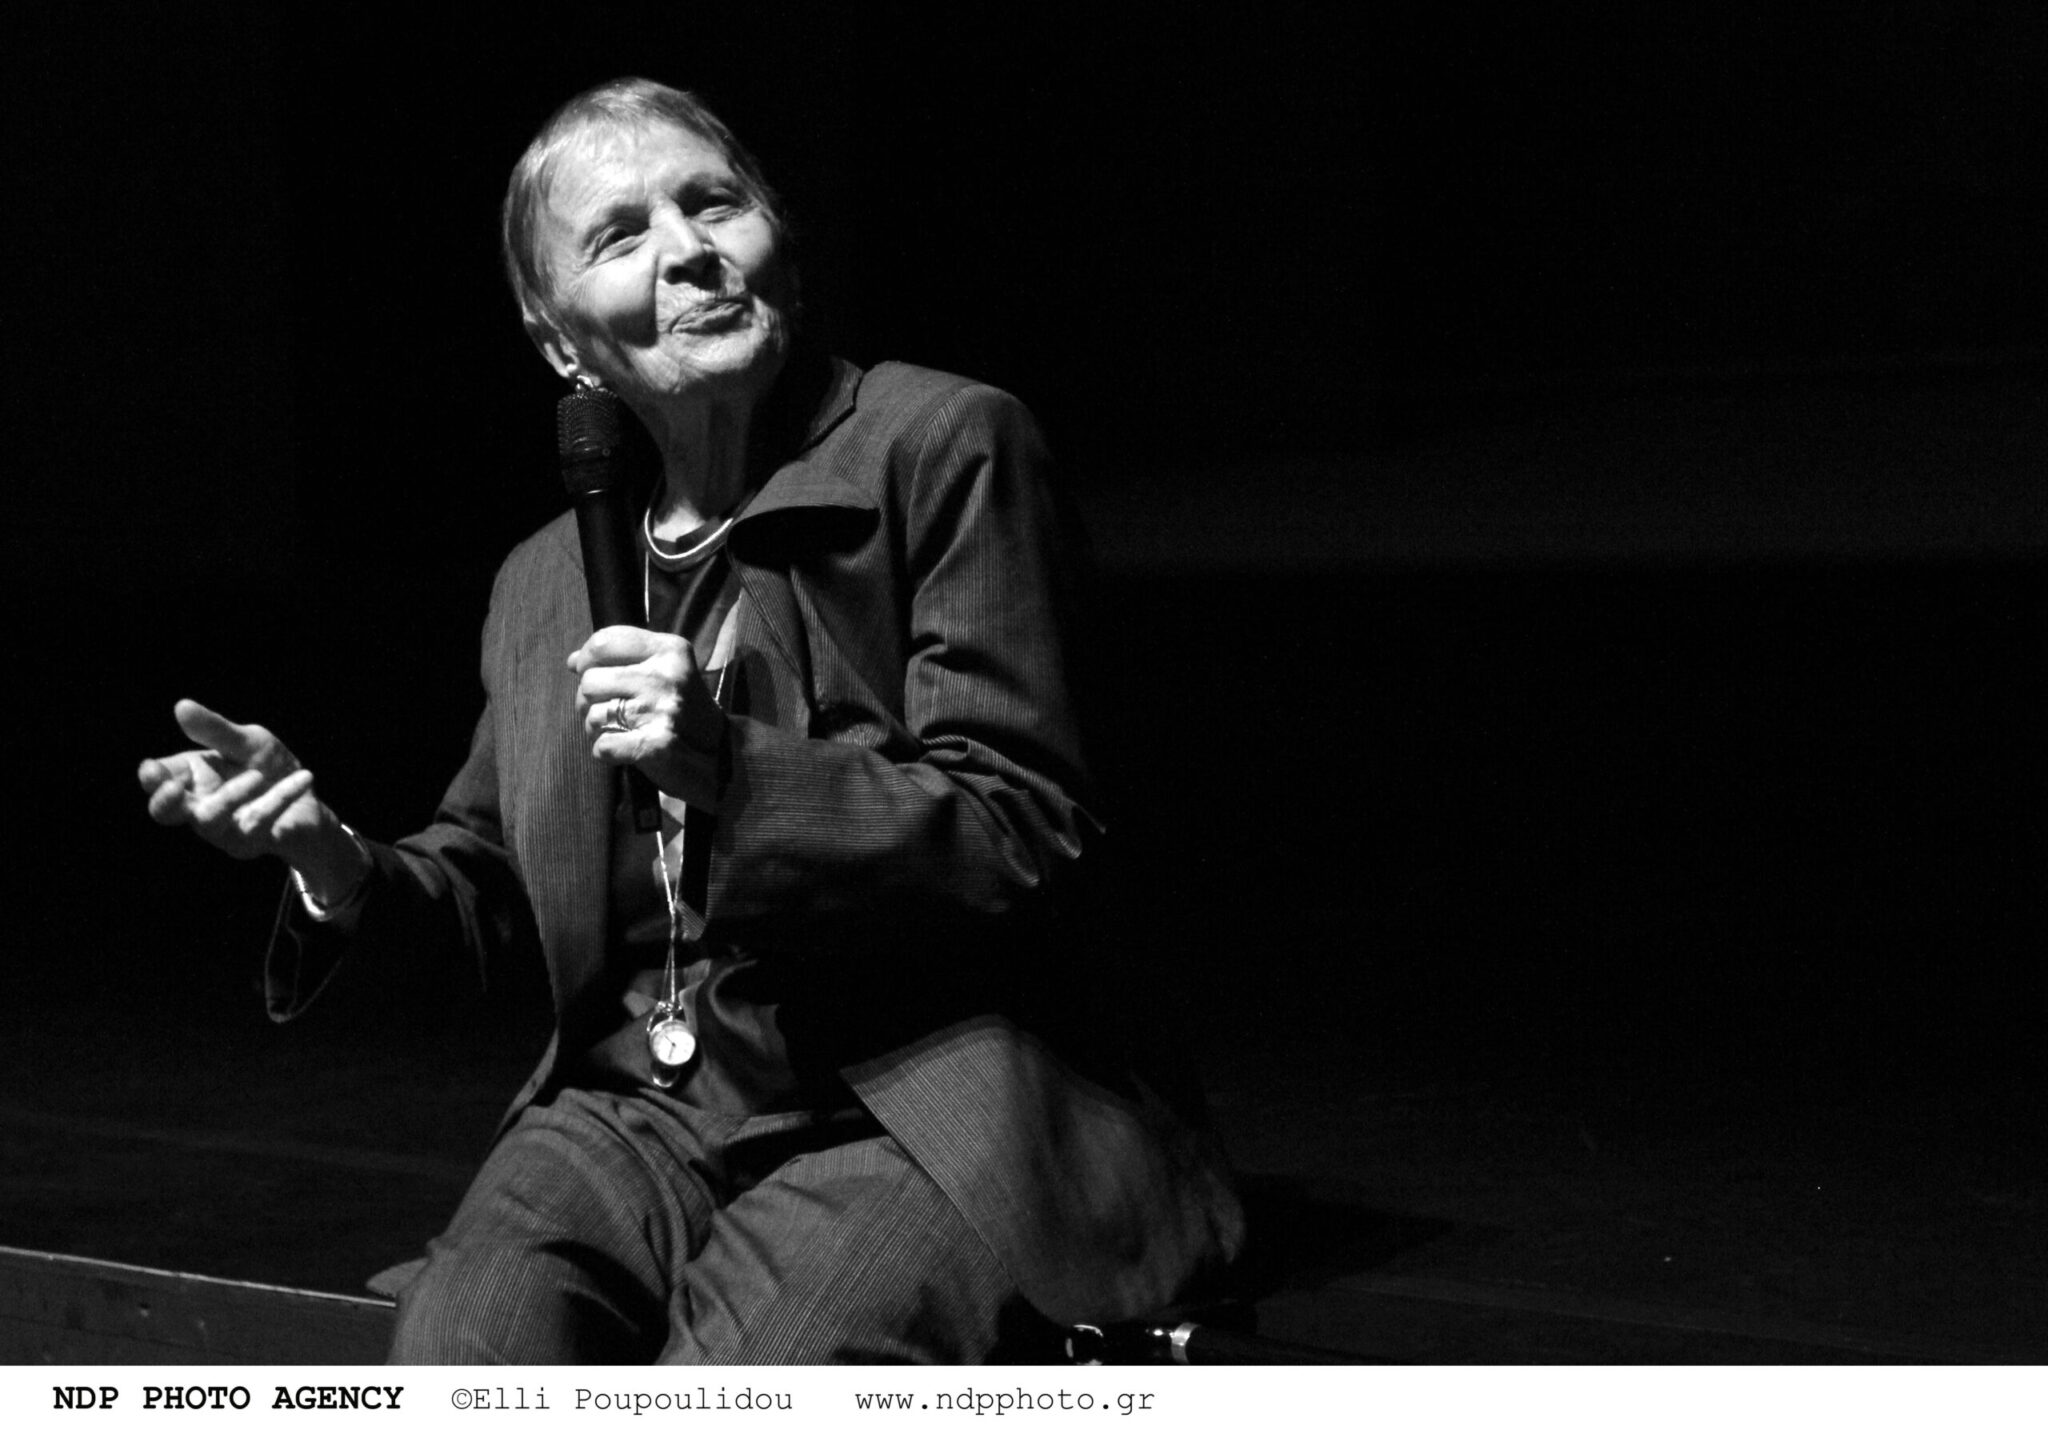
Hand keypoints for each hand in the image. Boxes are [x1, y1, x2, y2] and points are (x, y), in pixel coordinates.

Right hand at [137, 699, 363, 900]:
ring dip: (230, 796)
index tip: (151, 769)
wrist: (311, 797)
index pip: (158, 783)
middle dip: (165, 802)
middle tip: (173, 787)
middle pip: (166, 813)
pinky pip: (258, 825)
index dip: (152, 780)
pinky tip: (304, 778)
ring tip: (256, 775)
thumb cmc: (270, 768)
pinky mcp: (254, 843)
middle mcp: (200, 808)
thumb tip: (182, 706)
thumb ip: (216, 730)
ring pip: (210, 820)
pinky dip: (279, 799)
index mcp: (191, 780)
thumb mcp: (248, 741)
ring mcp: (224, 831)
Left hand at [569, 627, 725, 810]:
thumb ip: (623, 660)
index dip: (586, 660)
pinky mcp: (655, 744)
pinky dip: (606, 753)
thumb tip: (573, 661)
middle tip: (612, 712)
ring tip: (622, 731)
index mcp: (670, 650)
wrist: (722, 758)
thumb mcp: (665, 673)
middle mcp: (666, 677)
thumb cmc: (684, 713)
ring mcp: (661, 711)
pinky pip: (602, 746)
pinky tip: (625, 751)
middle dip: (589, 701)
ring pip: (592, 715)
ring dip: (598, 729)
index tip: (589, 673)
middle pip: (589, 681)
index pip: (603, 642)